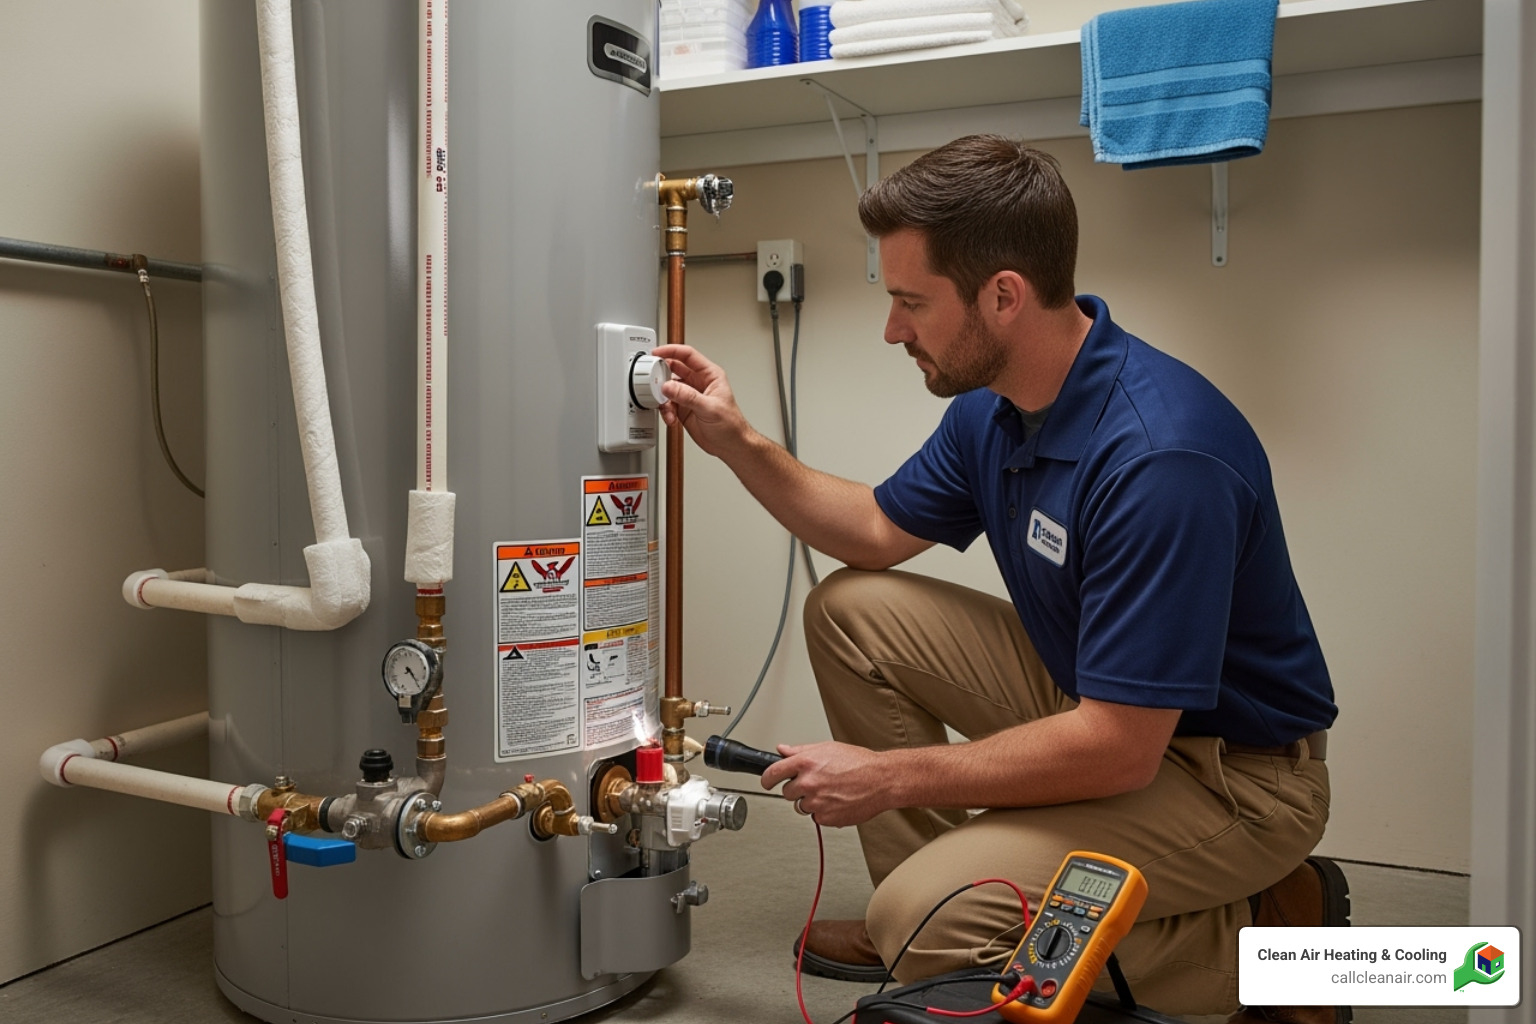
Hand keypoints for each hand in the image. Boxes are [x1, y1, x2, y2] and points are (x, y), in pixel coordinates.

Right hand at [652, 344, 753, 459]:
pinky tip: (671, 419)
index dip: (671, 351)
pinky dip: (666, 411)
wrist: (730, 446)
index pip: (688, 355)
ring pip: (669, 388)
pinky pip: (668, 404)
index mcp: (710, 375)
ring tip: (667, 408)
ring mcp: (690, 396)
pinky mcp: (683, 409)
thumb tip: (668, 386)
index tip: (657, 352)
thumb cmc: (731, 425)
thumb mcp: (710, 407)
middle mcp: (698, 383)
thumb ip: (687, 396)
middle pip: (674, 369)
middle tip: (653, 380)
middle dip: (662, 375)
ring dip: (664, 398)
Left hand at [761, 741, 891, 827]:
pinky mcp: (826, 817)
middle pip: (787, 793)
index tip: (766, 782)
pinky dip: (824, 812)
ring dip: (811, 801)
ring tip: (830, 791)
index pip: (772, 773)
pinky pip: (816, 818)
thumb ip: (800, 750)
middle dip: (797, 789)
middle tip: (816, 783)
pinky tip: (837, 801)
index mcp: (805, 763)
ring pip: (801, 806)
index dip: (767, 779)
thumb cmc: (859, 762)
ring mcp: (816, 802)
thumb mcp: (827, 748)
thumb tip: (782, 750)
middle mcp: (808, 782)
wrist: (881, 780)